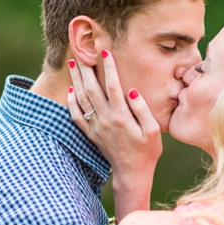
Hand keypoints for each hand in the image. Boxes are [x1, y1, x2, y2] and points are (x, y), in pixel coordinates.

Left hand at [67, 50, 162, 220]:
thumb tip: (131, 90)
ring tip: (72, 64)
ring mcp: (96, 127)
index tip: (105, 51)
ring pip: (82, 99)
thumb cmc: (147, 151)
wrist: (132, 173)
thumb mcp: (153, 130)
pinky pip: (77, 116)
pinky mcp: (91, 134)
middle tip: (80, 51)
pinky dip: (71, 102)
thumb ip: (142, 109)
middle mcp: (106, 120)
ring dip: (76, 80)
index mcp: (122, 117)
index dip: (108, 67)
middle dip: (86, 68)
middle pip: (92, 89)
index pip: (113, 86)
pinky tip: (70, 90)